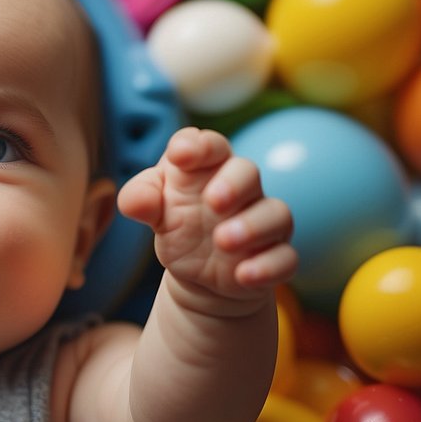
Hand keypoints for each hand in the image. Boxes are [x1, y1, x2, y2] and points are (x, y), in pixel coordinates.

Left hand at [117, 127, 296, 304]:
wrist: (198, 275)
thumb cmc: (177, 225)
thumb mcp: (151, 209)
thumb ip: (140, 198)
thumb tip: (135, 203)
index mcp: (208, 169)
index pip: (211, 145)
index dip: (200, 146)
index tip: (180, 155)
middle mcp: (241, 191)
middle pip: (248, 171)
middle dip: (233, 183)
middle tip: (213, 201)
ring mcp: (262, 223)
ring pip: (275, 214)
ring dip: (252, 227)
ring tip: (223, 241)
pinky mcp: (273, 257)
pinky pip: (285, 258)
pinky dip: (267, 267)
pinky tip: (244, 276)